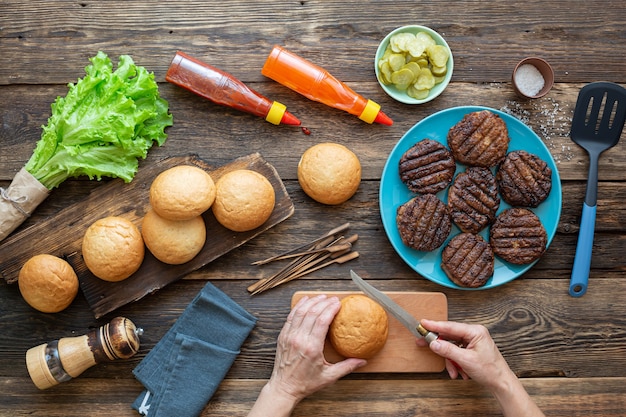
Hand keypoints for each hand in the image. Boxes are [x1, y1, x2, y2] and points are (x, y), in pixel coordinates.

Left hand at [248, 294, 365, 416]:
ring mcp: (289, 336)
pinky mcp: (283, 336)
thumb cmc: (306, 383)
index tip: (338, 303)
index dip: (330, 309)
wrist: (284, 388)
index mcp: (312, 348)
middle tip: (333, 299)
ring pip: (301, 312)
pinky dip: (298, 306)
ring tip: (322, 297)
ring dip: (312, 302)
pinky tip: (305, 301)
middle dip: (324, 303)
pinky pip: (291, 316)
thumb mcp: (329, 377)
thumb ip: (347, 367)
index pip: (322, 321)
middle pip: (312, 313)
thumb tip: (362, 361)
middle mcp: (299, 339)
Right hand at [417, 319, 544, 416]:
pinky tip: (459, 371)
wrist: (500, 383)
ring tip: (454, 371)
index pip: (450, 326)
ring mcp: (472, 342)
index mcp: (475, 332)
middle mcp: (474, 334)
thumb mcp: (466, 360)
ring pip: (452, 346)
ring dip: (450, 360)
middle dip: (441, 347)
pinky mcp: (471, 349)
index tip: (423, 323)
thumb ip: (448, 350)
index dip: (435, 325)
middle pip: (449, 336)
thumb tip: (434, 343)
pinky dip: (455, 363)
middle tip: (424, 343)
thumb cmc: (490, 371)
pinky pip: (456, 352)